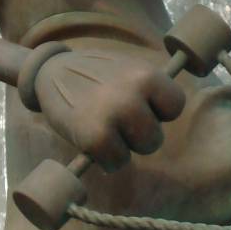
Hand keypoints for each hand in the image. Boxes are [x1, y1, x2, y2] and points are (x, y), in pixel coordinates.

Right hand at [30, 49, 185, 171]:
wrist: (51, 72)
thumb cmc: (96, 75)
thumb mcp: (129, 69)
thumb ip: (150, 89)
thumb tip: (179, 115)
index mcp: (146, 74)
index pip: (175, 106)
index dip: (159, 112)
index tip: (143, 108)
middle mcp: (132, 93)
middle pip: (156, 135)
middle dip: (141, 136)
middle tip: (121, 126)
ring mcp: (112, 114)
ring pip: (141, 148)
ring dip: (125, 148)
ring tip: (108, 134)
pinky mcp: (93, 135)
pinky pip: (115, 161)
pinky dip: (107, 160)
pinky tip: (95, 146)